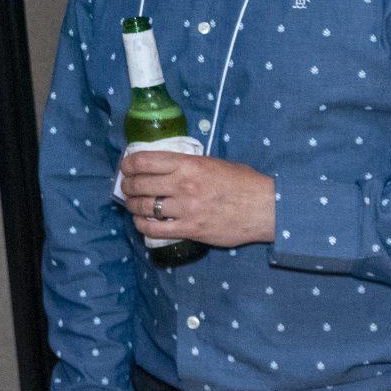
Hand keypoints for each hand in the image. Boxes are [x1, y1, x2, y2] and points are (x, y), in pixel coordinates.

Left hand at [119, 148, 276, 247]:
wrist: (265, 208)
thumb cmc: (243, 183)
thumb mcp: (214, 163)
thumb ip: (189, 164)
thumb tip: (165, 166)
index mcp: (189, 164)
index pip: (145, 161)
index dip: (129, 164)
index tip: (126, 167)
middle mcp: (184, 185)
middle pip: (140, 184)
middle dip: (127, 185)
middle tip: (126, 187)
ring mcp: (186, 208)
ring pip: (144, 206)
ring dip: (133, 205)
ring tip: (132, 204)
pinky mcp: (190, 229)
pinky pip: (155, 229)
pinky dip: (142, 225)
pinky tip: (142, 222)